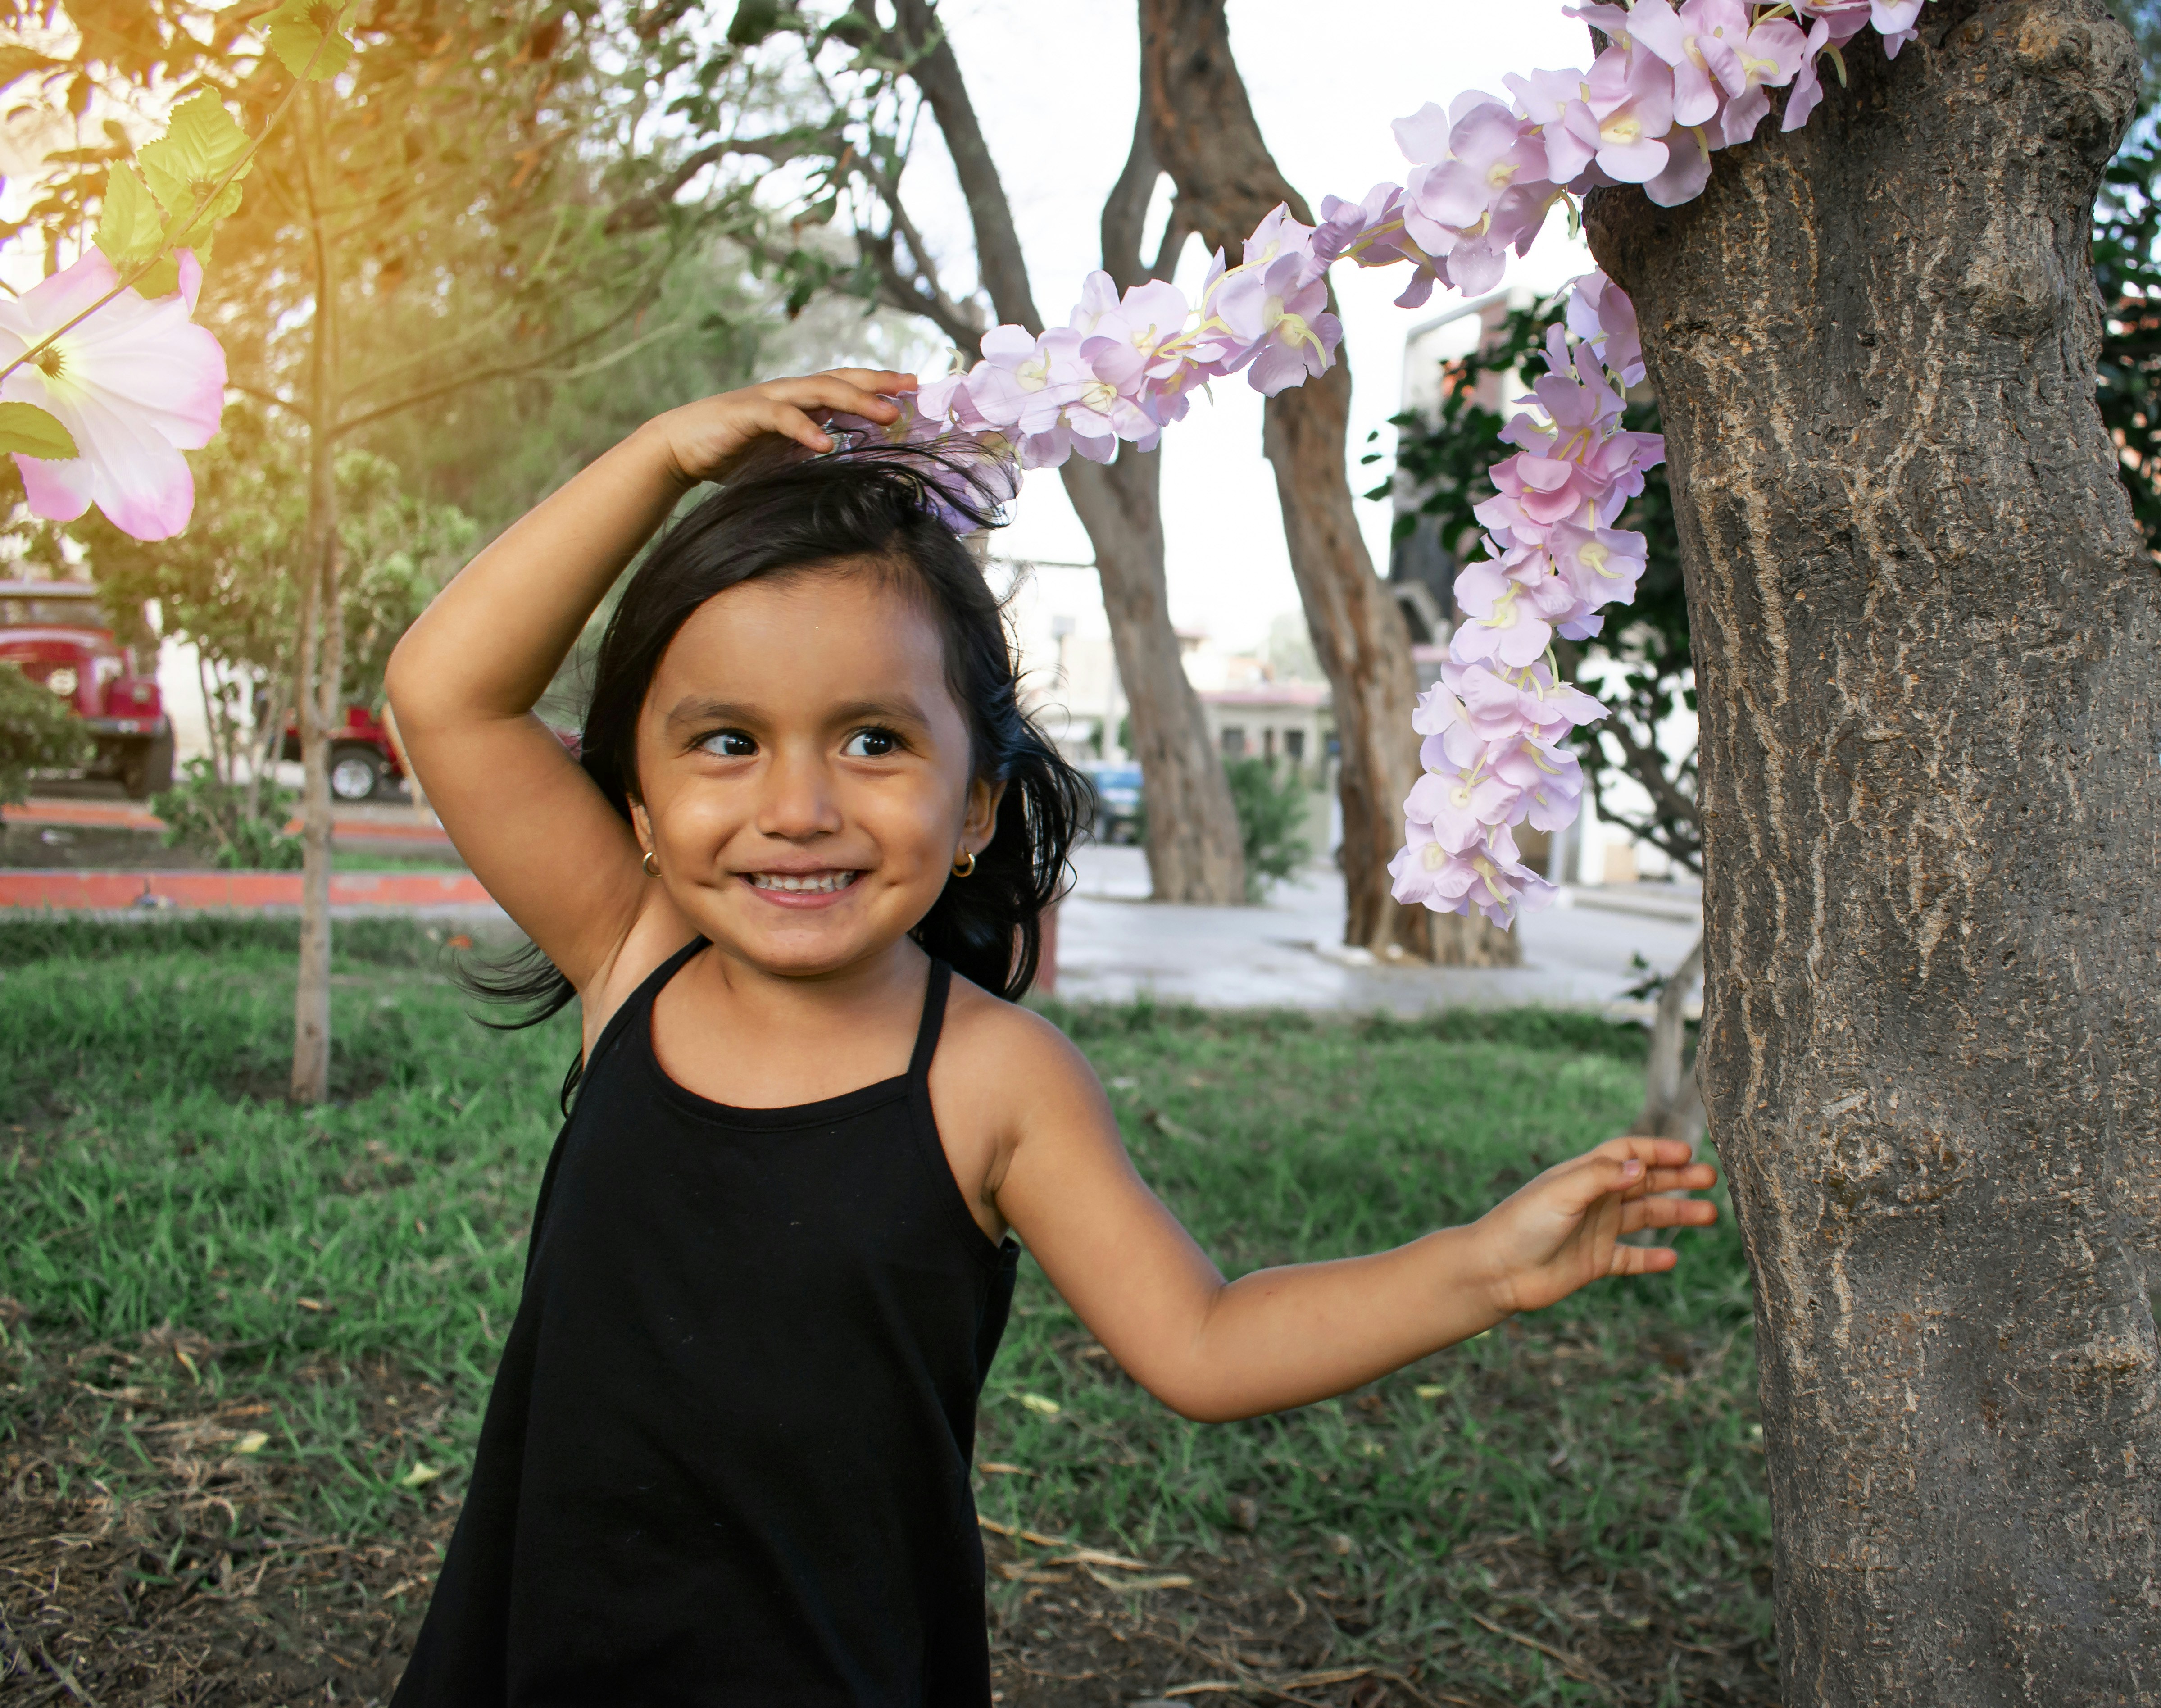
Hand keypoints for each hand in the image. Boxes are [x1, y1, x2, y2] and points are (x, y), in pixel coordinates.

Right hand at [645, 369, 918, 487]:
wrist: (681, 447)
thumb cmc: (734, 450)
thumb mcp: (783, 451)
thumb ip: (812, 447)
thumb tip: (846, 456)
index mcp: (799, 399)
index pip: (845, 384)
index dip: (878, 383)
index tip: (913, 388)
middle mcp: (788, 392)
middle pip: (839, 380)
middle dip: (877, 384)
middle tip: (911, 390)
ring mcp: (767, 399)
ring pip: (817, 391)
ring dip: (854, 400)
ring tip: (885, 414)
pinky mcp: (745, 414)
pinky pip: (780, 418)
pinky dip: (803, 429)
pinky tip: (824, 444)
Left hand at [1469, 1137, 1717, 1317]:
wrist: (1496, 1270)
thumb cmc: (1521, 1223)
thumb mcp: (1562, 1192)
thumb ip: (1602, 1177)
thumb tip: (1642, 1166)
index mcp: (1584, 1174)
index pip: (1627, 1153)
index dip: (1657, 1151)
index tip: (1689, 1154)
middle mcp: (1594, 1199)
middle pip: (1644, 1183)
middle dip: (1678, 1180)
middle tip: (1712, 1181)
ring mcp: (1596, 1230)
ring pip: (1645, 1218)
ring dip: (1676, 1215)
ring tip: (1709, 1215)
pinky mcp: (1595, 1261)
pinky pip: (1630, 1258)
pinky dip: (1651, 1259)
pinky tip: (1673, 1258)